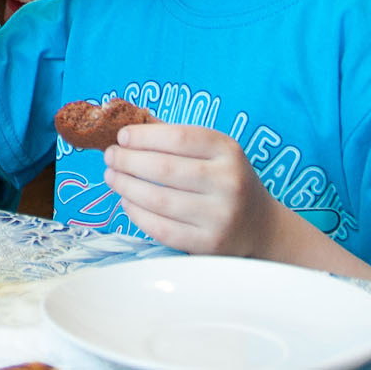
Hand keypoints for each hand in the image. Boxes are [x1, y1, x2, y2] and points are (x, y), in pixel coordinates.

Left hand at [103, 122, 275, 255]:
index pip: (179, 137)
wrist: (261, 226)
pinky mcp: (208, 244)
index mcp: (228, 151)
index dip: (144, 136)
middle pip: (164, 168)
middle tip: (110, 156)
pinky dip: (137, 214)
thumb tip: (130, 127)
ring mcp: (219, 216)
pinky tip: (126, 202)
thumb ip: (177, 138)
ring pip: (159, 199)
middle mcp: (228, 182)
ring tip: (112, 177)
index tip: (122, 136)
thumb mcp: (215, 152)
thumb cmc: (227, 180)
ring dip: (126, 186)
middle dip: (128, 160)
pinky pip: (162, 228)